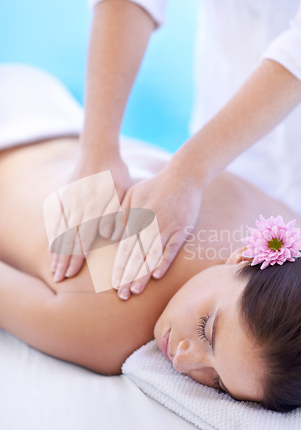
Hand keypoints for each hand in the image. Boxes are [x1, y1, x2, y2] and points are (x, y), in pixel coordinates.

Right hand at [46, 154, 130, 281]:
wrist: (97, 150)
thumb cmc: (115, 173)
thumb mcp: (122, 191)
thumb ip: (115, 213)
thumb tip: (108, 234)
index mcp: (92, 209)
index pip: (81, 239)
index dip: (75, 259)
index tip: (70, 275)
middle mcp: (77, 208)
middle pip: (67, 240)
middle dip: (62, 261)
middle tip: (58, 279)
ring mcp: (68, 204)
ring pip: (59, 232)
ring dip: (56, 252)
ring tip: (53, 268)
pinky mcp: (64, 198)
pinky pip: (56, 220)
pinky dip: (52, 235)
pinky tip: (50, 246)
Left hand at [111, 167, 202, 299]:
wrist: (184, 176)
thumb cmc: (155, 187)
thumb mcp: (133, 195)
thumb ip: (121, 214)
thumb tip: (109, 235)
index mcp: (136, 217)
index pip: (124, 246)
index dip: (118, 266)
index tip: (113, 283)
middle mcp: (149, 223)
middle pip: (136, 254)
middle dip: (127, 276)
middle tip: (121, 295)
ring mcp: (167, 227)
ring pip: (151, 254)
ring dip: (142, 274)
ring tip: (135, 291)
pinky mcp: (182, 229)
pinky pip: (172, 248)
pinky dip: (164, 261)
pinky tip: (156, 276)